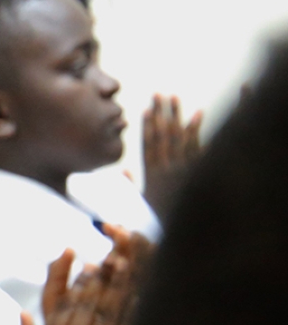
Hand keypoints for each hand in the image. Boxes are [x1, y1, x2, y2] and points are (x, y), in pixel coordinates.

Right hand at [14, 253, 133, 324]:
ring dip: (116, 287)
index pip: (61, 303)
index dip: (70, 277)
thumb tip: (22, 312)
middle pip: (86, 303)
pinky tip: (141, 299)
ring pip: (107, 315)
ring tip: (125, 263)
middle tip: (109, 250)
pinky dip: (133, 318)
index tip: (77, 257)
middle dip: (98, 274)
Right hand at [143, 93, 202, 219]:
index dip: (146, 127)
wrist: (190, 231)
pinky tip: (198, 114)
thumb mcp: (143, 207)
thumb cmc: (163, 221)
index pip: (148, 146)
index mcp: (152, 176)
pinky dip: (197, 129)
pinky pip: (199, 145)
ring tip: (174, 97)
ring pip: (180, 136)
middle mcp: (168, 168)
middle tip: (159, 93)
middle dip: (161, 113)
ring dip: (176, 115)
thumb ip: (132, 187)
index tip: (145, 109)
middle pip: (163, 135)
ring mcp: (185, 168)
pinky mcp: (200, 169)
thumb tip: (123, 170)